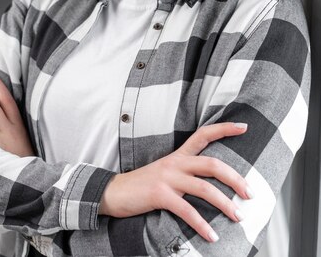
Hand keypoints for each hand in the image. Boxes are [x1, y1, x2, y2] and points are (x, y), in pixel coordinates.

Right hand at [99, 122, 253, 242]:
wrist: (112, 192)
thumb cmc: (141, 186)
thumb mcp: (164, 173)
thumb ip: (184, 174)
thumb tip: (211, 188)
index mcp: (177, 156)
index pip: (203, 135)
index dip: (224, 129)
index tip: (244, 127)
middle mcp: (174, 164)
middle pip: (212, 164)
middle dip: (236, 179)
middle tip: (250, 194)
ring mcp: (167, 178)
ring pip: (204, 188)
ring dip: (225, 204)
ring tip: (238, 217)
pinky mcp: (159, 194)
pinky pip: (187, 210)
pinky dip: (202, 225)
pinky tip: (211, 235)